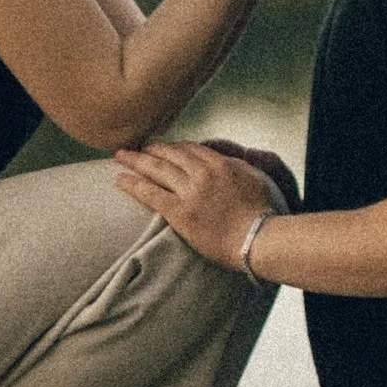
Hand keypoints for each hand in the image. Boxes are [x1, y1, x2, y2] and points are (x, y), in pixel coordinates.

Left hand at [115, 139, 279, 269]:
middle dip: (151, 148)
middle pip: (170, 154)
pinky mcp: (180, 213)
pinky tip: (119, 179)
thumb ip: (239, 166)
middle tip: (136, 147)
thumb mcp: (258, 178)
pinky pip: (151, 194)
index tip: (164, 147)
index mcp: (222, 163)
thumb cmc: (266, 213)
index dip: (174, 146)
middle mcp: (203, 173)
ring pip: (157, 169)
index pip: (191, 148)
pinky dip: (133, 184)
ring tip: (120, 156)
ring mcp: (190, 192)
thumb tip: (227, 159)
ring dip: (136, 160)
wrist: (260, 239)